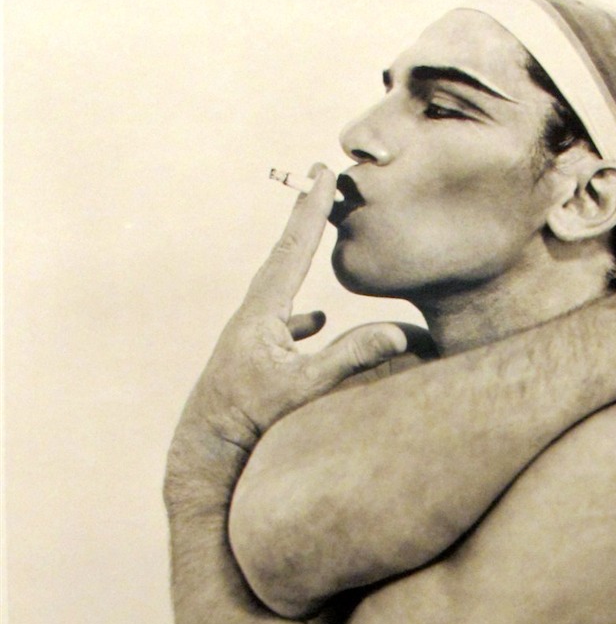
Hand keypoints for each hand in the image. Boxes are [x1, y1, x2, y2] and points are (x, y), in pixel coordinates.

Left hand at [179, 164, 406, 453]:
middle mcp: (251, 317)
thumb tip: (401, 333)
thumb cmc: (252, 421)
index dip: (311, 211)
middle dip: (305, 220)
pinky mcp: (250, 359)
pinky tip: (314, 323)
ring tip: (316, 238)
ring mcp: (248, 337)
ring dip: (301, 261)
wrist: (207, 450)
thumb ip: (353, 357)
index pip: (293, 250)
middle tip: (318, 182)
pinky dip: (300, 315)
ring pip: (281, 289)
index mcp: (261, 313)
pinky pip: (280, 323)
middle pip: (283, 257)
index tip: (322, 173)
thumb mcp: (307, 388)